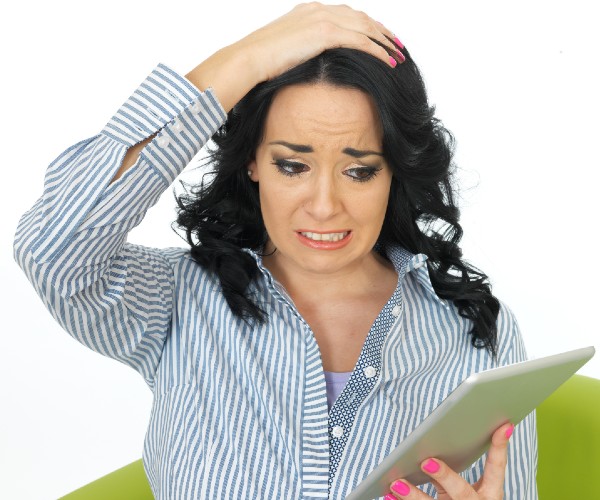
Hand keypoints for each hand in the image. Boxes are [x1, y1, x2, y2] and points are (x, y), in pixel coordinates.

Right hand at [186, 2, 402, 111]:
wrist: (248, 60)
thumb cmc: (259, 63)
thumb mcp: (284, 52)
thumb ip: (301, 51)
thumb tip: (309, 65)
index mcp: (309, 12)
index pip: (346, 16)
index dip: (366, 27)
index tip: (379, 38)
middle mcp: (318, 10)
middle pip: (360, 17)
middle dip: (381, 32)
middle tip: (397, 46)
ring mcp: (322, 19)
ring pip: (365, 27)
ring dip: (385, 41)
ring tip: (398, 55)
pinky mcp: (324, 33)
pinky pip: (360, 40)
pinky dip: (378, 50)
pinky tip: (388, 61)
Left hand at [385, 423, 513, 499]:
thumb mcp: (472, 490)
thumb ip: (458, 469)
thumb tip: (439, 440)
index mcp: (490, 494)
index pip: (497, 468)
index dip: (500, 448)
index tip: (502, 426)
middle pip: (461, 492)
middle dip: (444, 476)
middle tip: (427, 461)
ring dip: (414, 495)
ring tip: (396, 483)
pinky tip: (387, 495)